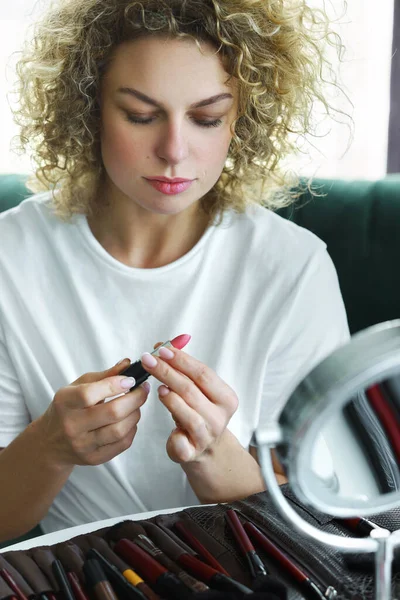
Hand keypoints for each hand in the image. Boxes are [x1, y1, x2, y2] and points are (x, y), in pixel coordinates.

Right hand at [39, 359, 150, 466]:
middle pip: (112, 413)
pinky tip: (130, 420)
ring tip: (136, 404)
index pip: (90, 394)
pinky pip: (122, 444)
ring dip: (135, 414)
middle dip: (135, 398)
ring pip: (120, 430)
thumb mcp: (78, 386)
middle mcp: (72, 426)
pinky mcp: (94, 458)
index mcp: (65, 403)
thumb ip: (104, 375)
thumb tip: (128, 364)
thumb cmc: (68, 408)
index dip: (115, 385)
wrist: (50, 442)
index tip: (131, 379)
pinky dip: (132, 429)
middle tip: (143, 389)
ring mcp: (83, 445)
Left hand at [144, 343, 238, 463]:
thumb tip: (163, 345)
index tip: (161, 349)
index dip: (181, 360)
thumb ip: (183, 369)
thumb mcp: (197, 390)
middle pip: (191, 389)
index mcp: (226, 398)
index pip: (203, 373)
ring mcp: (207, 436)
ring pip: (187, 413)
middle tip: (148, 360)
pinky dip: (173, 433)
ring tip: (158, 388)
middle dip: (167, 372)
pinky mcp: (192, 453)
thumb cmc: (198, 412)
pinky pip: (180, 441)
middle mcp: (220, 417)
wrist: (206, 448)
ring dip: (170, 398)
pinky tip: (168, 426)